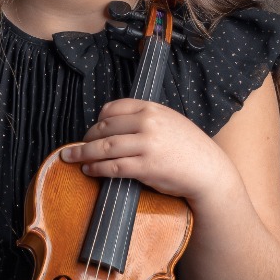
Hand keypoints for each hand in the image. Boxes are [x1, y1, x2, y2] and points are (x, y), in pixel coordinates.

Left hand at [61, 99, 226, 205]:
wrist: (207, 169)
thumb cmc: (188, 147)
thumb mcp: (168, 120)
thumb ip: (144, 118)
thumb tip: (115, 124)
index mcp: (151, 108)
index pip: (113, 109)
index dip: (97, 120)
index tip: (92, 130)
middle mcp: (148, 123)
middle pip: (104, 127)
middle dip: (87, 138)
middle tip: (77, 147)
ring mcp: (147, 145)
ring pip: (105, 148)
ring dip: (84, 153)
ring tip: (72, 158)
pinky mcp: (146, 167)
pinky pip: (113, 167)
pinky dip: (97, 169)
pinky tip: (89, 170)